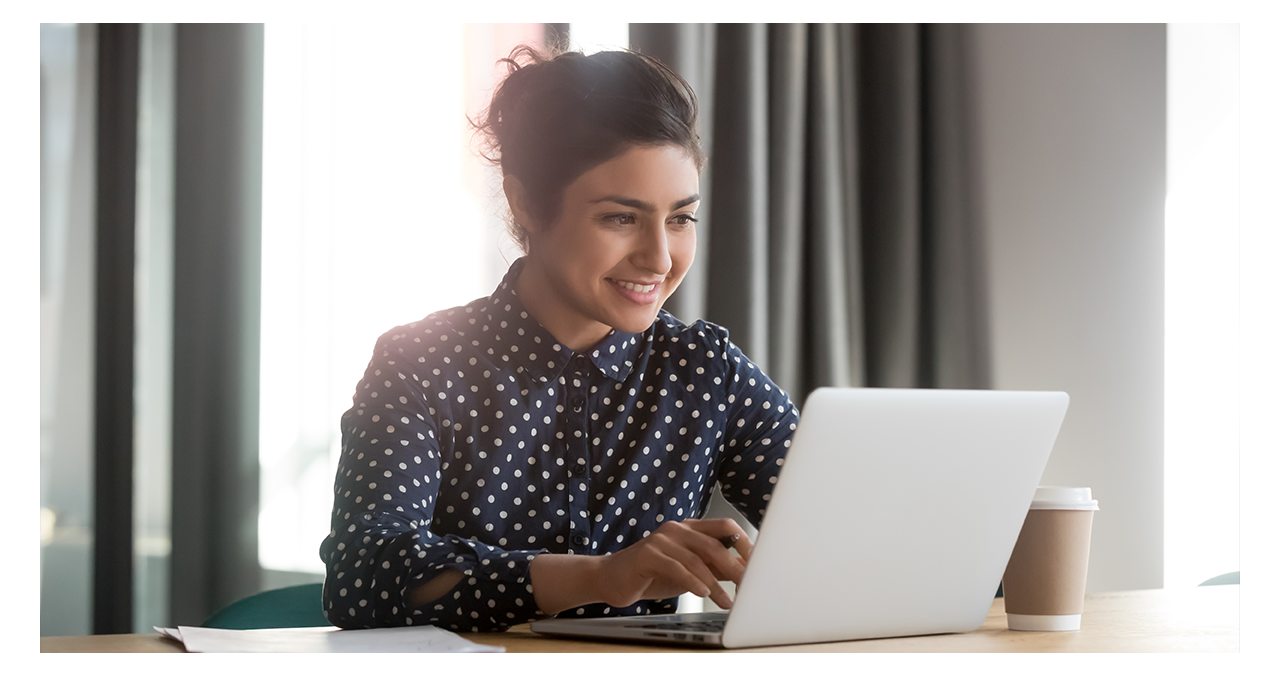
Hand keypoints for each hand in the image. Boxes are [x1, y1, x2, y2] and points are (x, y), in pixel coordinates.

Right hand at [594, 518, 751, 609]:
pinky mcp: (647, 554)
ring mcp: (661, 539)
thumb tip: (742, 570)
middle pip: (715, 544)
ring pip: (698, 559)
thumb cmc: (651, 574)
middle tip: (748, 586)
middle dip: (735, 567)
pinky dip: (693, 582)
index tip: (758, 565)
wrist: (611, 578)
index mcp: (690, 528)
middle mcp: (677, 529)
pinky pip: (677, 567)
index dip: (745, 544)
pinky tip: (703, 593)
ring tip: (726, 602)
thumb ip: (712, 567)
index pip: (726, 527)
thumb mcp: (688, 570)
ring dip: (716, 584)